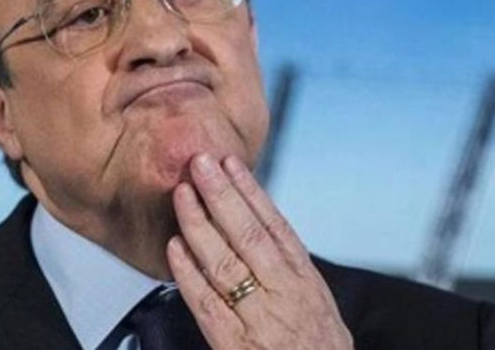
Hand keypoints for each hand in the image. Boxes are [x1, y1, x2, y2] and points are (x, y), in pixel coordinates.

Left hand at [167, 154, 353, 349]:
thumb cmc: (319, 349)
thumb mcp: (317, 300)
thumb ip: (289, 265)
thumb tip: (261, 224)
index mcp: (304, 278)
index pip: (275, 224)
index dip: (250, 191)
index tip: (230, 163)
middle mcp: (283, 293)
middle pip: (248, 234)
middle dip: (221, 195)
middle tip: (199, 164)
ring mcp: (259, 318)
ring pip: (225, 262)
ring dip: (199, 224)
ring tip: (182, 194)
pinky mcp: (235, 343)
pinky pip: (207, 303)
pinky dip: (189, 273)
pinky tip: (175, 247)